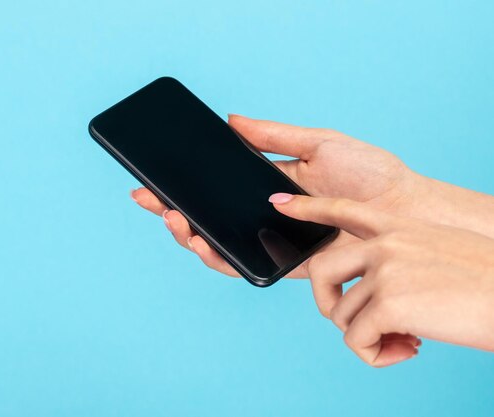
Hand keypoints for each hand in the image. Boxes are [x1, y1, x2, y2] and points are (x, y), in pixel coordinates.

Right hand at [132, 114, 420, 276]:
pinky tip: (201, 241)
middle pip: (207, 219)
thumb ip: (272, 136)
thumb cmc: (368, 174)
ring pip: (216, 245)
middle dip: (170, 212)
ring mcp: (269, 240)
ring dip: (187, 235)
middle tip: (148, 199)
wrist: (401, 208)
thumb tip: (232, 119)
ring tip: (172, 218)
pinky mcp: (282, 263)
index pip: (214, 188)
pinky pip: (242, 264)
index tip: (150, 179)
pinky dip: (216, 256)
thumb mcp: (316, 143)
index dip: (181, 186)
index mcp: (266, 186)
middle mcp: (262, 216)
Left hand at [270, 192, 493, 366]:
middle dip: (329, 304)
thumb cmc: (489, 283)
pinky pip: (356, 340)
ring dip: (366, 337)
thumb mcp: (440, 254)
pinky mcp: (388, 302)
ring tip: (402, 340)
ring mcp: (385, 270)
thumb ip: (401, 261)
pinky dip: (374, 355)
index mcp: (400, 226)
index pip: (343, 209)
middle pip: (320, 271)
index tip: (280, 204)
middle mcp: (386, 242)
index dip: (308, 208)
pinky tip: (407, 350)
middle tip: (358, 325)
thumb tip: (372, 296)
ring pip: (341, 314)